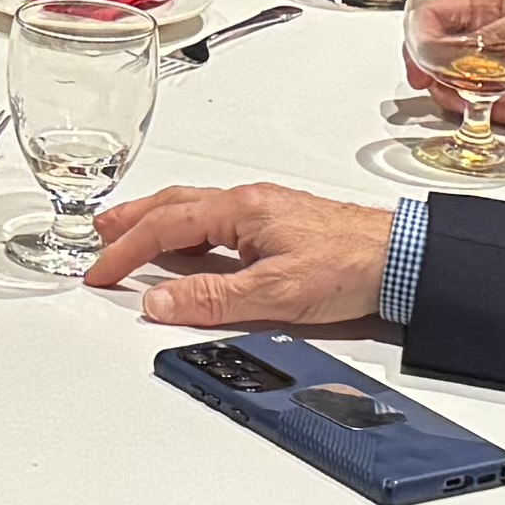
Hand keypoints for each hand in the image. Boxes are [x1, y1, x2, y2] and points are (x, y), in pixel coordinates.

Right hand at [84, 180, 397, 330]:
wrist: (404, 258)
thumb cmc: (350, 265)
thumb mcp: (273, 292)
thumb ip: (212, 300)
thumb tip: (158, 302)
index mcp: (240, 209)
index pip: (165, 226)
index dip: (126, 250)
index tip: (101, 271)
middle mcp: (249, 203)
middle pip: (174, 206)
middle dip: (132, 220)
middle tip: (101, 234)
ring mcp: (265, 212)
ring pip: (196, 211)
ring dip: (159, 222)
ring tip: (135, 237)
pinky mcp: (281, 225)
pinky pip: (218, 221)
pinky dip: (190, 231)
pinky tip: (194, 249)